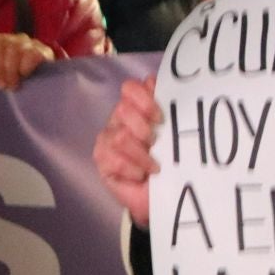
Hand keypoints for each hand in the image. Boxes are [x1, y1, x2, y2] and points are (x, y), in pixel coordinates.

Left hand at [0, 32, 53, 90]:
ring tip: (12, 85)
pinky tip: (25, 75)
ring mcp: (28, 43)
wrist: (37, 85)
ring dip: (11, 71)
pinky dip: (26, 67)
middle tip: (0, 85)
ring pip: (14, 50)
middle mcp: (13, 38)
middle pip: (0, 45)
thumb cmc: (8, 76)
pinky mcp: (43, 51)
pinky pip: (31, 54)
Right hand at [93, 75, 162, 225]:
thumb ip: (166, 106)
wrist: (161, 194)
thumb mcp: (173, 133)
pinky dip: (132, 169)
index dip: (145, 100)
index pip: (130, 89)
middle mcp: (118, 120)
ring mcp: (106, 140)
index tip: (161, 118)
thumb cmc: (169, 161)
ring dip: (141, 155)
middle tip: (156, 144)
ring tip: (154, 166)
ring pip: (120, 137)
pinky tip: (141, 175)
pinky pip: (114, 160)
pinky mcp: (101, 161)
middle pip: (123, 110)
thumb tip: (154, 80)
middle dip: (143, 128)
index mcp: (136, 108)